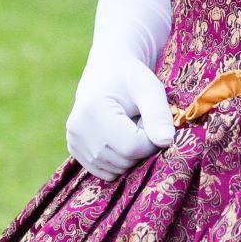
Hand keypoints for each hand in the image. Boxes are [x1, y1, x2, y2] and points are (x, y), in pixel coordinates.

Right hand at [65, 40, 173, 178]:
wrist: (108, 69)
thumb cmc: (131, 77)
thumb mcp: (149, 88)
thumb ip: (159, 114)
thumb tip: (166, 142)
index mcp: (93, 111)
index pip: (131, 147)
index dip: (151, 140)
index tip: (153, 122)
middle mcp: (77, 129)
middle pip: (123, 161)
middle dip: (141, 146)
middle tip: (139, 121)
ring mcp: (73, 142)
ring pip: (116, 169)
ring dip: (131, 153)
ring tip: (128, 126)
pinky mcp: (75, 150)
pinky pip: (107, 171)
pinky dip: (119, 159)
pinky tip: (118, 136)